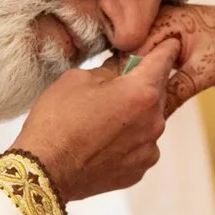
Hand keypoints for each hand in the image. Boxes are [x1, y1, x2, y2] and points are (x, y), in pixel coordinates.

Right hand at [15, 39, 177, 200]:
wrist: (44, 171)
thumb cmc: (56, 121)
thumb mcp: (78, 79)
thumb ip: (110, 69)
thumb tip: (122, 66)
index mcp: (142, 92)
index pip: (164, 59)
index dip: (165, 48)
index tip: (170, 43)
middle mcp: (154, 121)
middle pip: (158, 92)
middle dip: (144, 84)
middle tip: (120, 82)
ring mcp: (149, 149)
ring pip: (149, 121)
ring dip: (136, 114)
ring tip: (104, 118)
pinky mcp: (140, 170)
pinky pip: (141, 145)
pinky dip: (129, 140)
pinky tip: (104, 141)